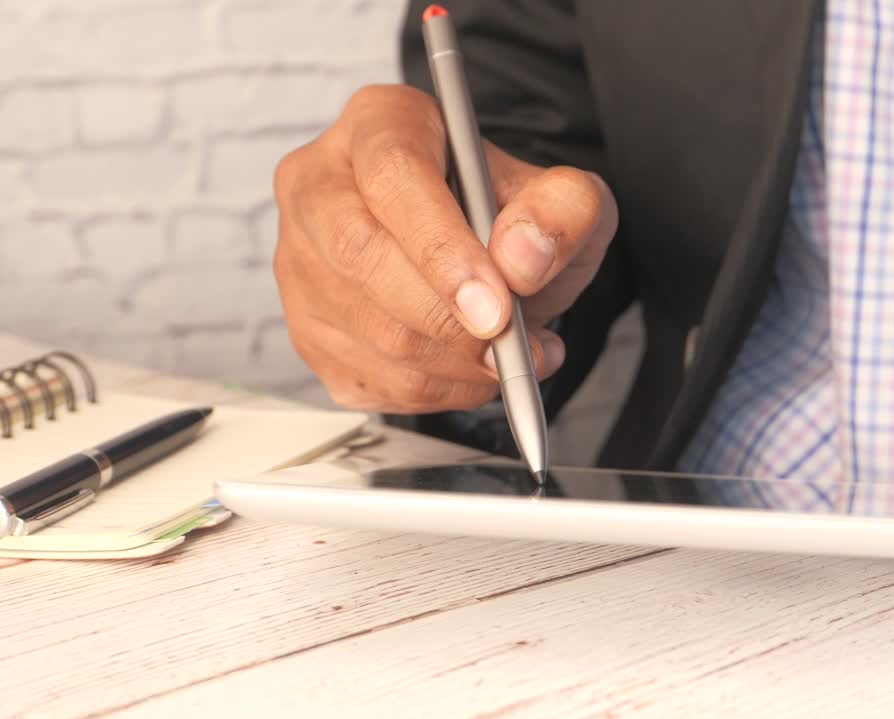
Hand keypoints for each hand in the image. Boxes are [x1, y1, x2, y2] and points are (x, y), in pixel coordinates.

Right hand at [272, 84, 617, 412]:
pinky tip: (475, 370)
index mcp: (380, 124)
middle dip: (449, 319)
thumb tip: (521, 259)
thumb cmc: (510, 215)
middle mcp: (321, 184)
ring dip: (455, 364)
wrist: (490, 255)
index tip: (496, 307)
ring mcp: (300, 259)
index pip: (393, 178)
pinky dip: (437, 391)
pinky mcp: (306, 328)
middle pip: (362, 255)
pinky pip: (370, 377)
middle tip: (513, 346)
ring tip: (514, 355)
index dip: (443, 249)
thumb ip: (561, 211)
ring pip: (368, 330)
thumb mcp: (564, 196)